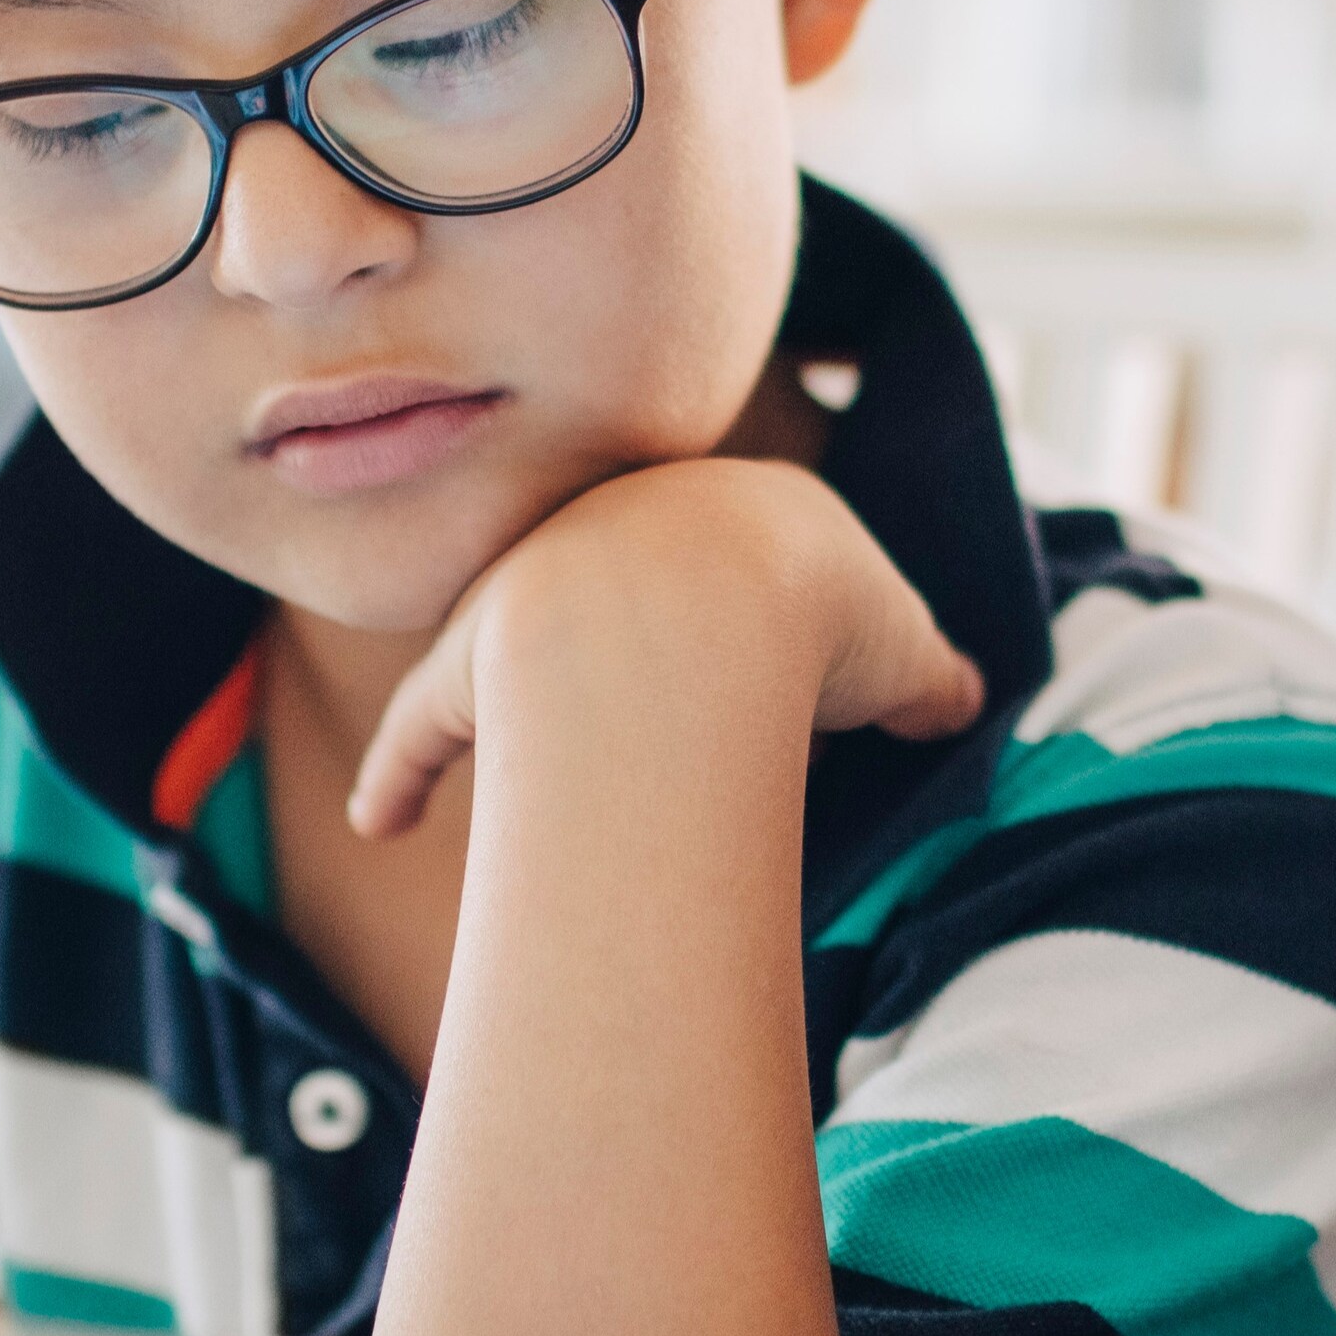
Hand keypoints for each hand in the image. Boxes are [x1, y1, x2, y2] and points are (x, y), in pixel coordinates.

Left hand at [345, 456, 982, 837]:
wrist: (698, 614)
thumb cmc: (812, 618)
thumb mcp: (901, 648)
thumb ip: (928, 676)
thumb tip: (960, 699)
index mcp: (724, 512)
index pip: (735, 553)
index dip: (752, 606)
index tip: (760, 657)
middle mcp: (608, 531)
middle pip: (612, 589)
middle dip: (622, 645)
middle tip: (637, 717)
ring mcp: (525, 593)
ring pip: (505, 650)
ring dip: (500, 708)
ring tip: (505, 771)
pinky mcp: (465, 668)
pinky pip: (426, 724)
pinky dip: (402, 773)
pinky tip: (376, 823)